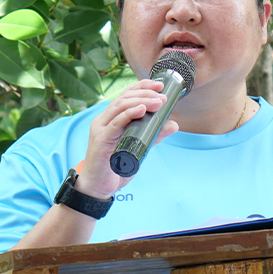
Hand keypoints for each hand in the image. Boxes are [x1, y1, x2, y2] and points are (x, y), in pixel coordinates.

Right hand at [78, 80, 180, 198]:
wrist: (98, 188)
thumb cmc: (115, 168)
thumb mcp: (139, 148)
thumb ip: (154, 135)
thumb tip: (174, 124)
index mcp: (111, 119)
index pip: (126, 96)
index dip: (142, 87)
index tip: (159, 85)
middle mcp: (104, 120)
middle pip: (124, 98)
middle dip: (145, 93)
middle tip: (162, 95)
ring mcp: (101, 129)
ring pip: (120, 106)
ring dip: (141, 101)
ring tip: (158, 102)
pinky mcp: (100, 140)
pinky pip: (115, 123)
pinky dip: (129, 114)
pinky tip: (141, 110)